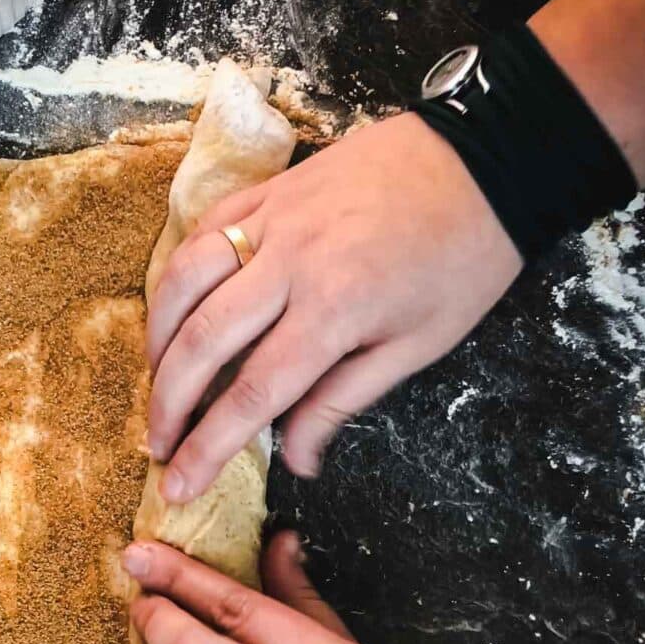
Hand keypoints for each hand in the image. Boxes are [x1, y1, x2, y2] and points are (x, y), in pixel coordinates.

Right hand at [146, 112, 521, 501]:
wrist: (488, 158)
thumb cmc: (463, 260)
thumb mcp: (416, 346)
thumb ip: (343, 401)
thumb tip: (297, 460)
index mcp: (334, 312)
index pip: (250, 396)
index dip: (207, 449)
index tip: (179, 485)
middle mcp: (289, 264)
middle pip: (202, 343)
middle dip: (167, 405)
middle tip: (156, 445)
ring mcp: (273, 219)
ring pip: (185, 280)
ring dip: (159, 339)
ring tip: (156, 381)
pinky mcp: (270, 189)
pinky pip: (202, 230)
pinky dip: (176, 275)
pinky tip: (174, 309)